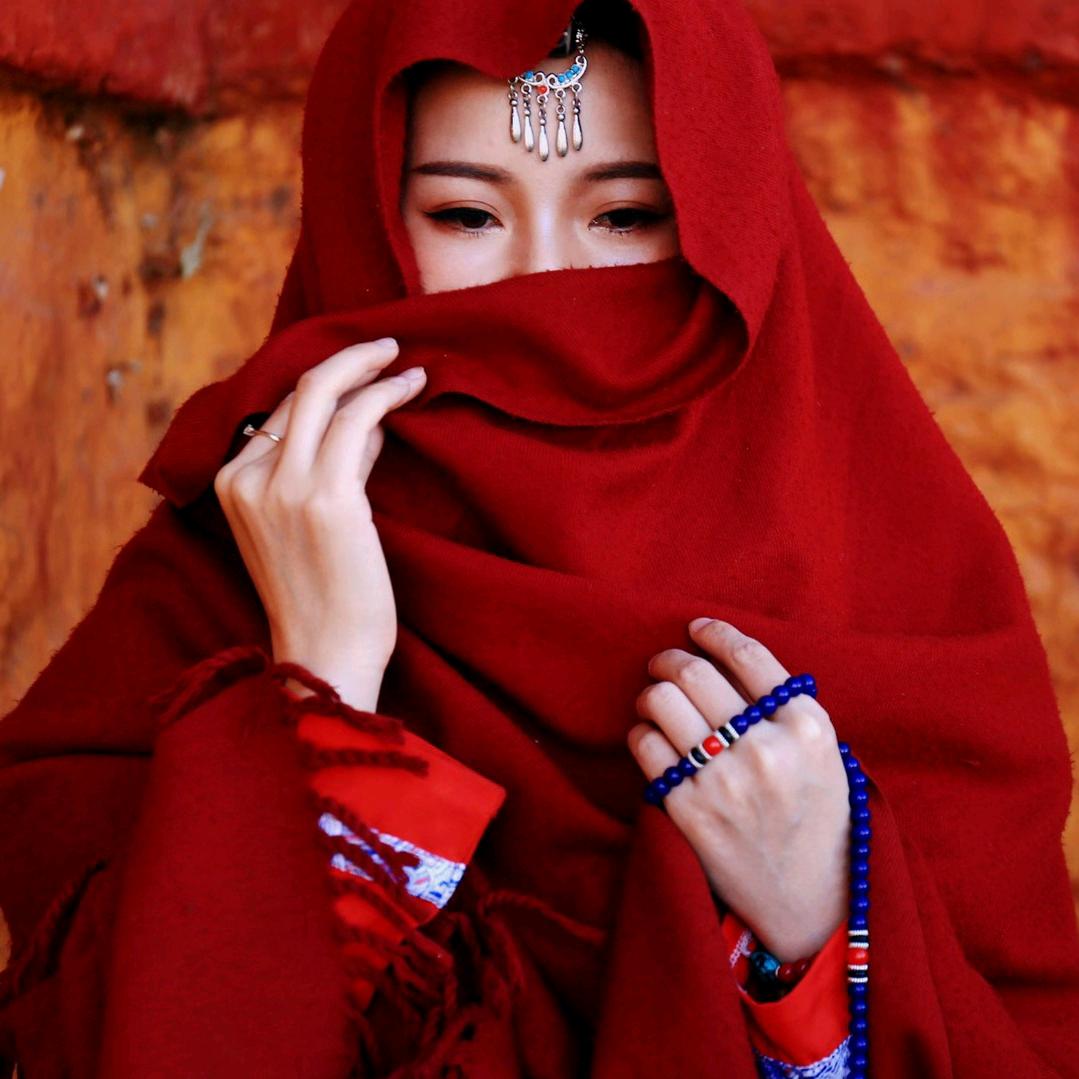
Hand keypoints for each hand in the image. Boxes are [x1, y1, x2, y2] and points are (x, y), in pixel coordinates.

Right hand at [213, 337, 425, 710]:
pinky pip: (357, 420)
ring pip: (326, 394)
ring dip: (371, 371)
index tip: (365, 378)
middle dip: (346, 361)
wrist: (325, 658)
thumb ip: (326, 471)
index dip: (329, 389)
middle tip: (385, 348)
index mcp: (231, 484)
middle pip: (298, 391)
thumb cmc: (323, 600)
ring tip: (408, 367)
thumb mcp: (304, 527)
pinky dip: (385, 394)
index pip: (282, 413)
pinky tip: (411, 387)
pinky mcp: (327, 497)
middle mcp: (247, 478)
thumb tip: (366, 423)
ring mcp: (283, 487)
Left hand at [627, 618, 849, 961]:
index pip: (747, 655)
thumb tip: (720, 655)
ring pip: (661, 701)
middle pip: (693, 673)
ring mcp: (725, 780)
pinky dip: (641, 734)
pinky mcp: (689, 809)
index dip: (712, 632)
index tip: (695, 628)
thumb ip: (782, 706)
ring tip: (655, 703)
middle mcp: (766, 748)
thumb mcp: (823, 751)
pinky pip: (644, 746)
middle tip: (662, 663)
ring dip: (651, 694)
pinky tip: (653, 741)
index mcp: (808, 725)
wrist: (810, 899)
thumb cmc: (816, 814)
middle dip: (667, 659)